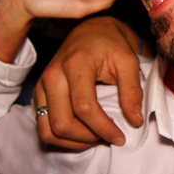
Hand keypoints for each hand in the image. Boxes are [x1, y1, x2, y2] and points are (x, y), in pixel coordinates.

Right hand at [34, 16, 148, 149]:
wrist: (91, 30)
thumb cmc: (110, 44)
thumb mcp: (128, 61)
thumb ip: (132, 91)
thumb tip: (134, 121)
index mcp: (75, 64)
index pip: (84, 108)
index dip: (103, 128)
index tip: (121, 137)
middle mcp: (52, 76)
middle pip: (62, 124)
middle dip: (88, 138)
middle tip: (109, 137)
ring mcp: (41, 86)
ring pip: (48, 131)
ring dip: (73, 142)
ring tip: (97, 138)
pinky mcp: (38, 95)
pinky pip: (43, 127)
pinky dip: (62, 138)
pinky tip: (83, 134)